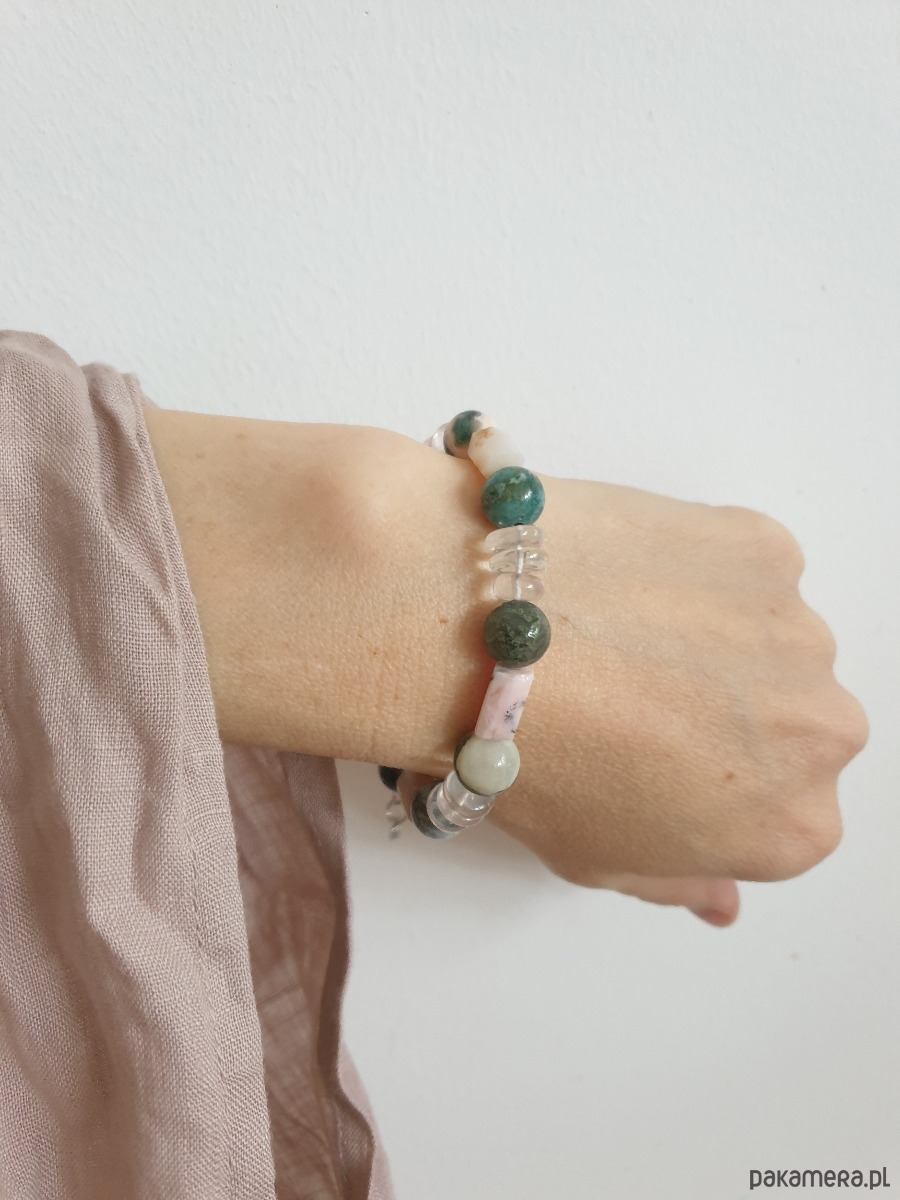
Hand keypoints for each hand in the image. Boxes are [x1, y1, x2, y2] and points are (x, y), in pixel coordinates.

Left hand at [388, 465, 868, 926]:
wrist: (481, 640)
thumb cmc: (533, 761)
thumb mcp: (597, 858)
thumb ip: (679, 882)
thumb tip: (719, 898)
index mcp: (793, 826)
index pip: (780, 813)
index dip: (711, 787)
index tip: (657, 763)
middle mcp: (823, 732)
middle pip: (790, 725)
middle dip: (728, 713)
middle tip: (636, 698)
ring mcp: (797, 632)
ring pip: (769, 641)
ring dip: (715, 639)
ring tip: (622, 636)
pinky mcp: (765, 548)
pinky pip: (746, 566)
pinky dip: (701, 571)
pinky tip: (629, 584)